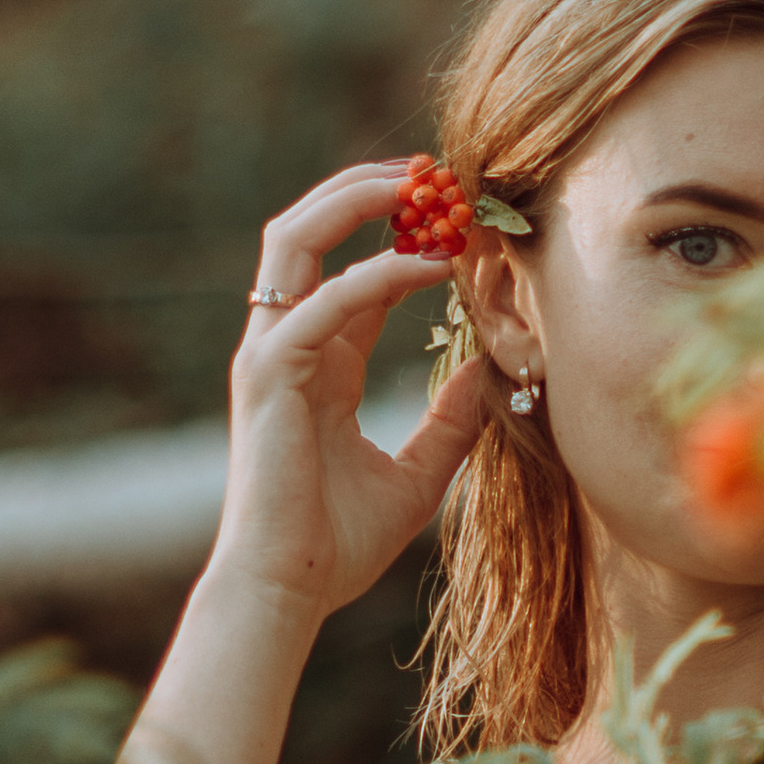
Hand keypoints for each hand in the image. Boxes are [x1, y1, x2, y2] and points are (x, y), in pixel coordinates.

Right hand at [214, 160, 491, 622]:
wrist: (288, 591)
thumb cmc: (337, 544)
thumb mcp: (418, 475)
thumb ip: (451, 421)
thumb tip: (493, 372)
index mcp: (316, 362)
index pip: (352, 270)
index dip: (400, 232)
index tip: (458, 213)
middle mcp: (286, 344)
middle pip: (309, 230)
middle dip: (367, 189)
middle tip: (434, 172)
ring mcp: (270, 354)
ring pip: (294, 238)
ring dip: (354, 201)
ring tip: (418, 186)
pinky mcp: (270, 375)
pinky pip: (321, 301)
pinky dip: (375, 274)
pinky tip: (428, 266)